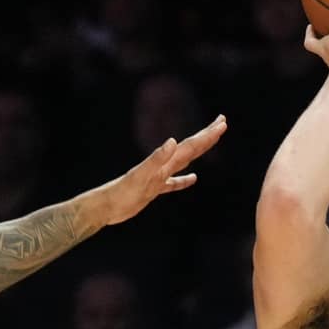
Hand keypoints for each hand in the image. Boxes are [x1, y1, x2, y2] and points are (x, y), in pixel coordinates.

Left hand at [99, 115, 226, 224]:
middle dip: (207, 137)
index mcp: (163, 163)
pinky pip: (173, 183)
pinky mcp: (153, 189)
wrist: (105, 206)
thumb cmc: (121, 192)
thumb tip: (172, 141)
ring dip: (197, 152)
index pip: (190, 146)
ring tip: (209, 142)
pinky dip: (184, 180)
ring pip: (183, 162)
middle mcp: (163, 166)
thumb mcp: (140, 176)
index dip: (207, 135)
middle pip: (190, 149)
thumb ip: (156, 159)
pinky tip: (193, 179)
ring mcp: (159, 177)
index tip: (222, 123)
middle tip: (222, 123)